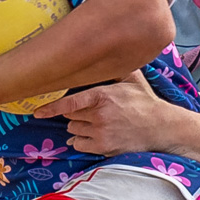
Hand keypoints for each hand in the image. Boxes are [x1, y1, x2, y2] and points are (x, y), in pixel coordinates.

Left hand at [38, 71, 171, 155]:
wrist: (162, 127)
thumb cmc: (146, 102)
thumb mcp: (133, 79)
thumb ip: (115, 68)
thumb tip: (104, 52)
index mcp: (103, 95)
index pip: (69, 102)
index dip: (51, 107)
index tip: (37, 111)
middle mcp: (99, 115)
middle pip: (70, 116)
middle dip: (76, 114)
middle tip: (91, 112)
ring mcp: (100, 133)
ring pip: (73, 130)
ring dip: (79, 127)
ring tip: (97, 124)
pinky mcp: (103, 147)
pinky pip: (79, 144)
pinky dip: (82, 141)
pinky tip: (95, 136)